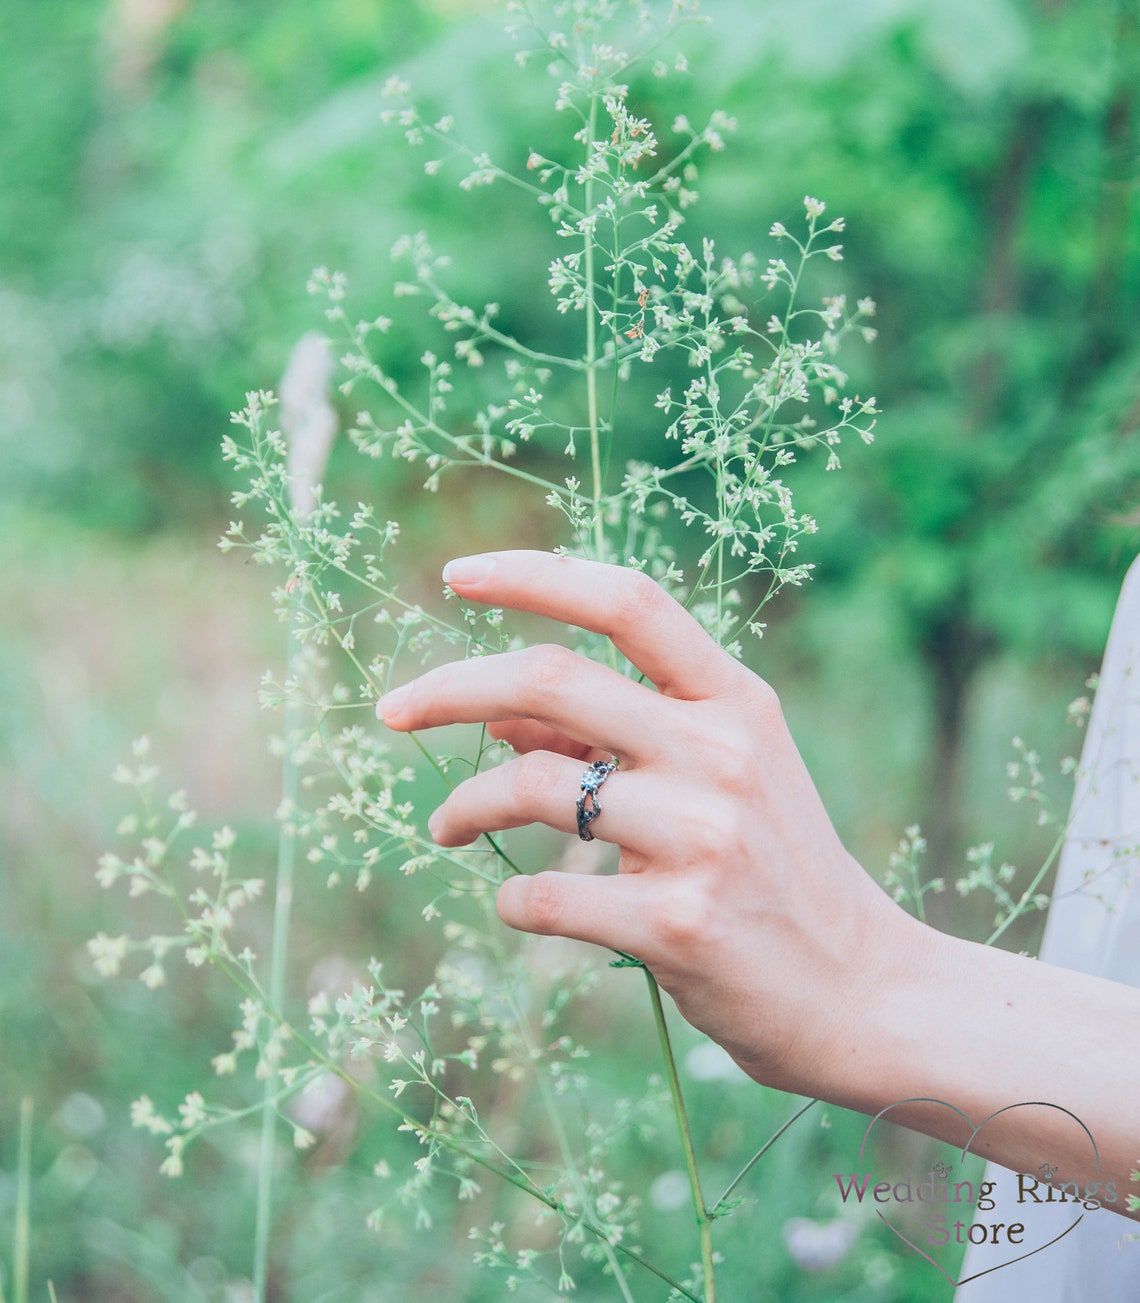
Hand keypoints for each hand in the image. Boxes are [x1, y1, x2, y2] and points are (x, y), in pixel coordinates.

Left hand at [376, 550, 917, 1095]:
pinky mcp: (680, 924)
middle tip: (392, 710)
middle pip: (551, 680)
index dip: (535, 576)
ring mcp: (704, 837)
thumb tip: (496, 711)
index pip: (629, 602)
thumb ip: (618, 734)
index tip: (455, 577)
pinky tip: (517, 904)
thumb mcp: (720, 778)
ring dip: (465, 806)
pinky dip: (509, 897)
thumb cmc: (776, 873)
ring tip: (445, 831)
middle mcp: (723, 753)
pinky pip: (545, 895)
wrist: (862, 992)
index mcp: (737, 702)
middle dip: (449, 688)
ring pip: (532, 786)